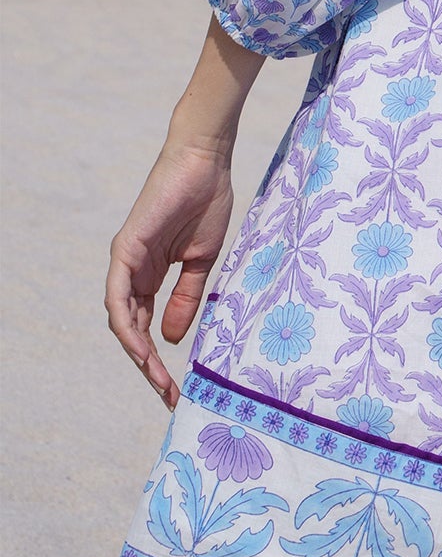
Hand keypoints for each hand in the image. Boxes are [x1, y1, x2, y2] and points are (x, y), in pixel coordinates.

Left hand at [106, 142, 234, 409]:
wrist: (206, 162)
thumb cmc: (207, 202)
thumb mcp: (201, 261)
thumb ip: (186, 298)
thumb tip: (173, 340)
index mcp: (151, 274)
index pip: (148, 325)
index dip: (159, 358)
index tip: (178, 388)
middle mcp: (133, 272)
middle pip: (132, 329)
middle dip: (149, 365)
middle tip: (169, 394)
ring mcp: (126, 261)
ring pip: (121, 319)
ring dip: (137, 352)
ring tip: (158, 379)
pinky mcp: (125, 249)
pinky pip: (118, 296)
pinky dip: (126, 323)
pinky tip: (140, 347)